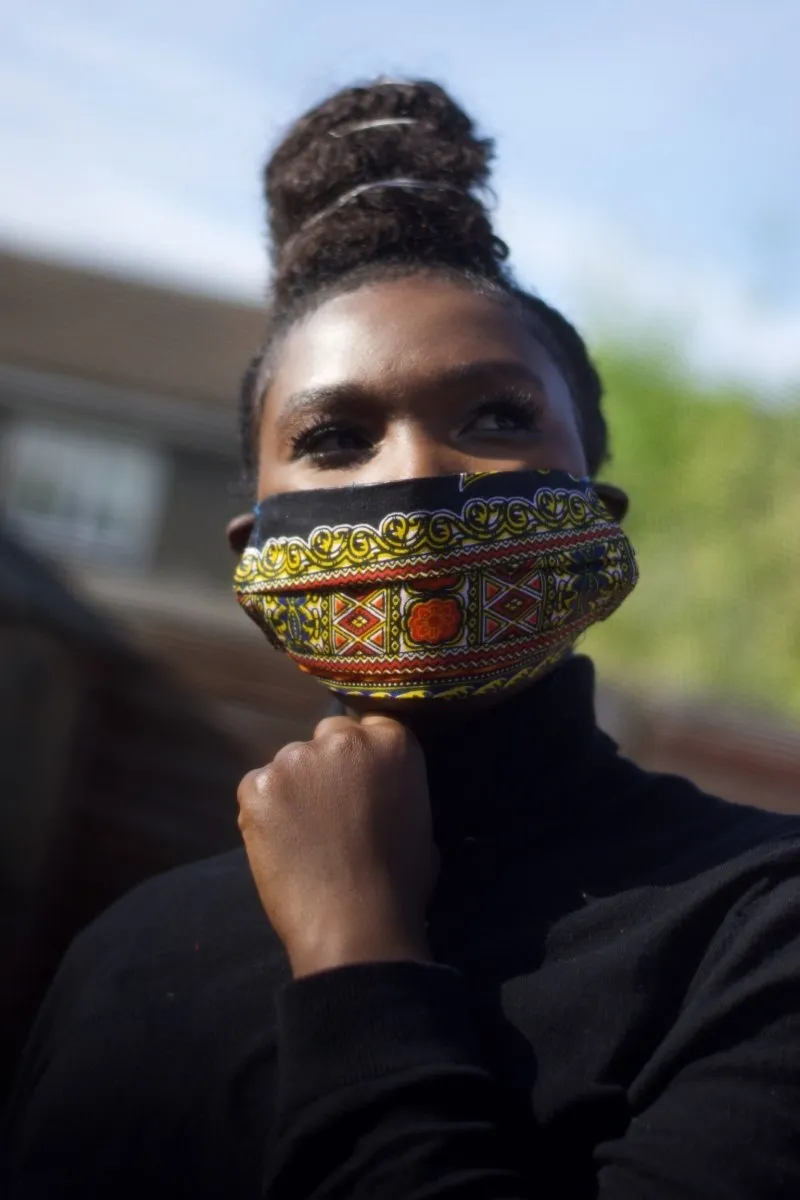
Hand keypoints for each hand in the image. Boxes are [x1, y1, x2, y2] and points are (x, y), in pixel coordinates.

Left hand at [237, 714, 438, 977]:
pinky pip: (257, 789)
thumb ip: (396, 787)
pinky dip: (265, 811)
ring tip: (303, 835)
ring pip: (290, 763)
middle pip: (328, 735)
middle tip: (330, 809)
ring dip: (295, 788)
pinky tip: (279, 844)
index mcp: (392, 741)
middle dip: (329, 765)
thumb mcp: (421, 821)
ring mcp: (294, 759)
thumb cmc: (400, 883)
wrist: (354, 926)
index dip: (364, 758)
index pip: (371, 727)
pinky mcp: (257, 785)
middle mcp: (342, 739)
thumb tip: (379, 790)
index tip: (360, 783)